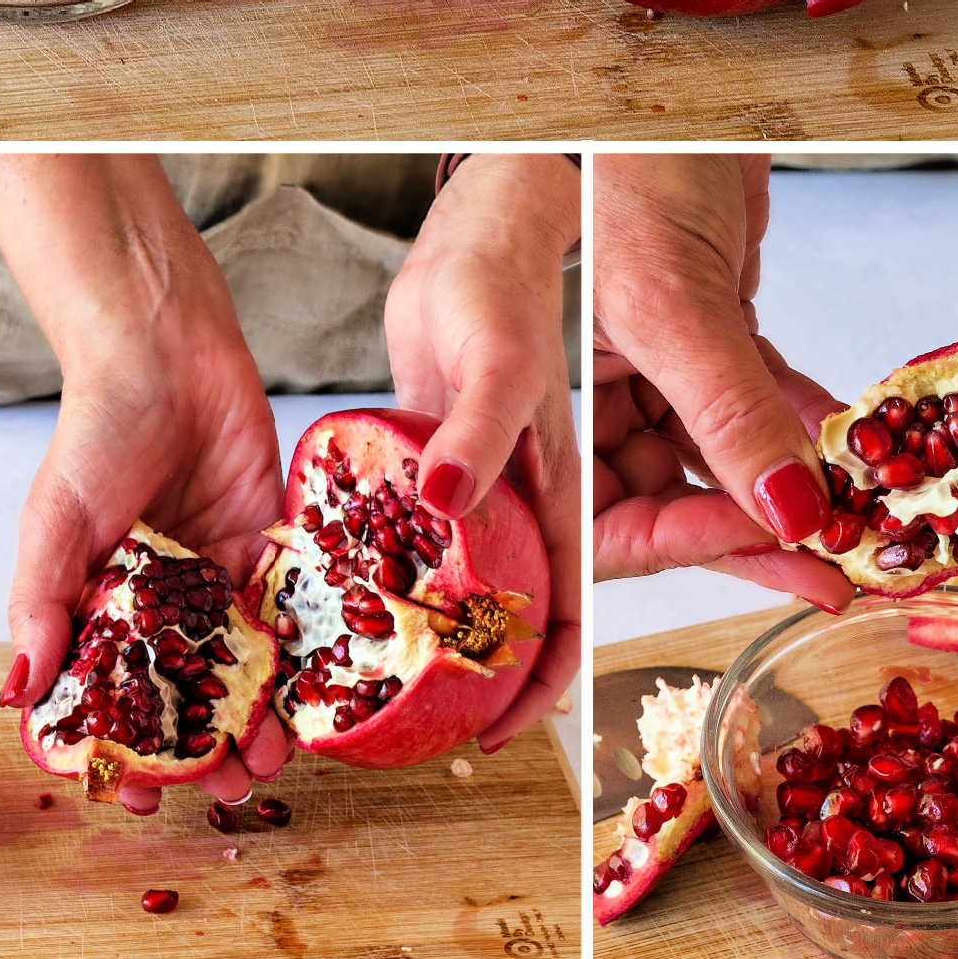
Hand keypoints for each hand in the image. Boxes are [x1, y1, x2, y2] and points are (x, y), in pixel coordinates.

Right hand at [0, 156, 288, 811]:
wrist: (168, 352)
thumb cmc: (99, 429)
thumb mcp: (58, 518)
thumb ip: (44, 601)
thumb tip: (23, 688)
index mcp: (98, 602)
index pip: (110, 695)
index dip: (125, 749)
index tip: (147, 795)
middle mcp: (159, 598)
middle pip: (183, 691)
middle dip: (206, 745)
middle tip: (234, 787)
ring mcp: (213, 573)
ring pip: (237, 662)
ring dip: (256, 712)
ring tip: (277, 757)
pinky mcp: (264, 541)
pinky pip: (281, 606)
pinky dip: (295, 650)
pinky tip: (313, 689)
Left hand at [384, 154, 581, 751]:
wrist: (473, 226)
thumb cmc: (506, 277)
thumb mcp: (502, 360)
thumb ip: (484, 429)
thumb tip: (447, 499)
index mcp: (578, 480)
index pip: (587, 598)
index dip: (560, 673)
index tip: (508, 731)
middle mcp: (546, 489)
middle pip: (543, 604)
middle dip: (509, 674)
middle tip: (448, 732)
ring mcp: (501, 474)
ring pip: (497, 576)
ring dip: (466, 630)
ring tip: (397, 686)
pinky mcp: (459, 452)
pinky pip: (449, 530)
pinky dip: (425, 570)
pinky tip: (371, 593)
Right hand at [593, 153, 852, 609]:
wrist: (674, 88)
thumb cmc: (625, 164)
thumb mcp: (673, 299)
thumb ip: (727, 412)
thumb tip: (792, 515)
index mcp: (553, 398)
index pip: (608, 518)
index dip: (690, 546)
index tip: (783, 551)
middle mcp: (602, 391)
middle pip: (672, 499)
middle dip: (756, 531)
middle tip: (836, 566)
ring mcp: (659, 362)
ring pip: (725, 454)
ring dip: (791, 480)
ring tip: (862, 511)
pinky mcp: (711, 328)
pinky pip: (757, 397)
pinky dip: (802, 419)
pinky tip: (851, 440)